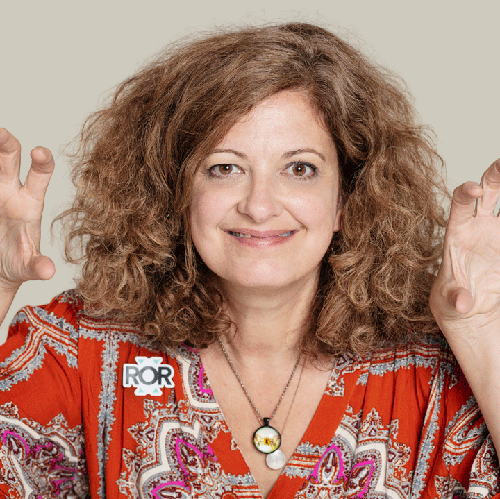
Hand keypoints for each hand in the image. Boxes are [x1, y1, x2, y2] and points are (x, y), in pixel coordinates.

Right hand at [0, 128, 55, 291]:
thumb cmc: (17, 264)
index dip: (43, 162)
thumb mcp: (26, 267)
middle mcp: (10, 191)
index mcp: (30, 204)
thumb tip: (48, 271)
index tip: (40, 151)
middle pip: (9, 158)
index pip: (41, 176)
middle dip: (5, 142)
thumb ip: (37, 266)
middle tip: (0, 132)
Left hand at [430, 159, 499, 342]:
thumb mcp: (451, 302)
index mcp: (457, 232)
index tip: (475, 189)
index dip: (466, 192)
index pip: (460, 204)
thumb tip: (462, 304)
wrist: (471, 306)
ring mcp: (499, 231)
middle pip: (488, 189)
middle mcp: (479, 225)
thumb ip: (456, 299)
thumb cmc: (453, 298)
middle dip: (497, 172)